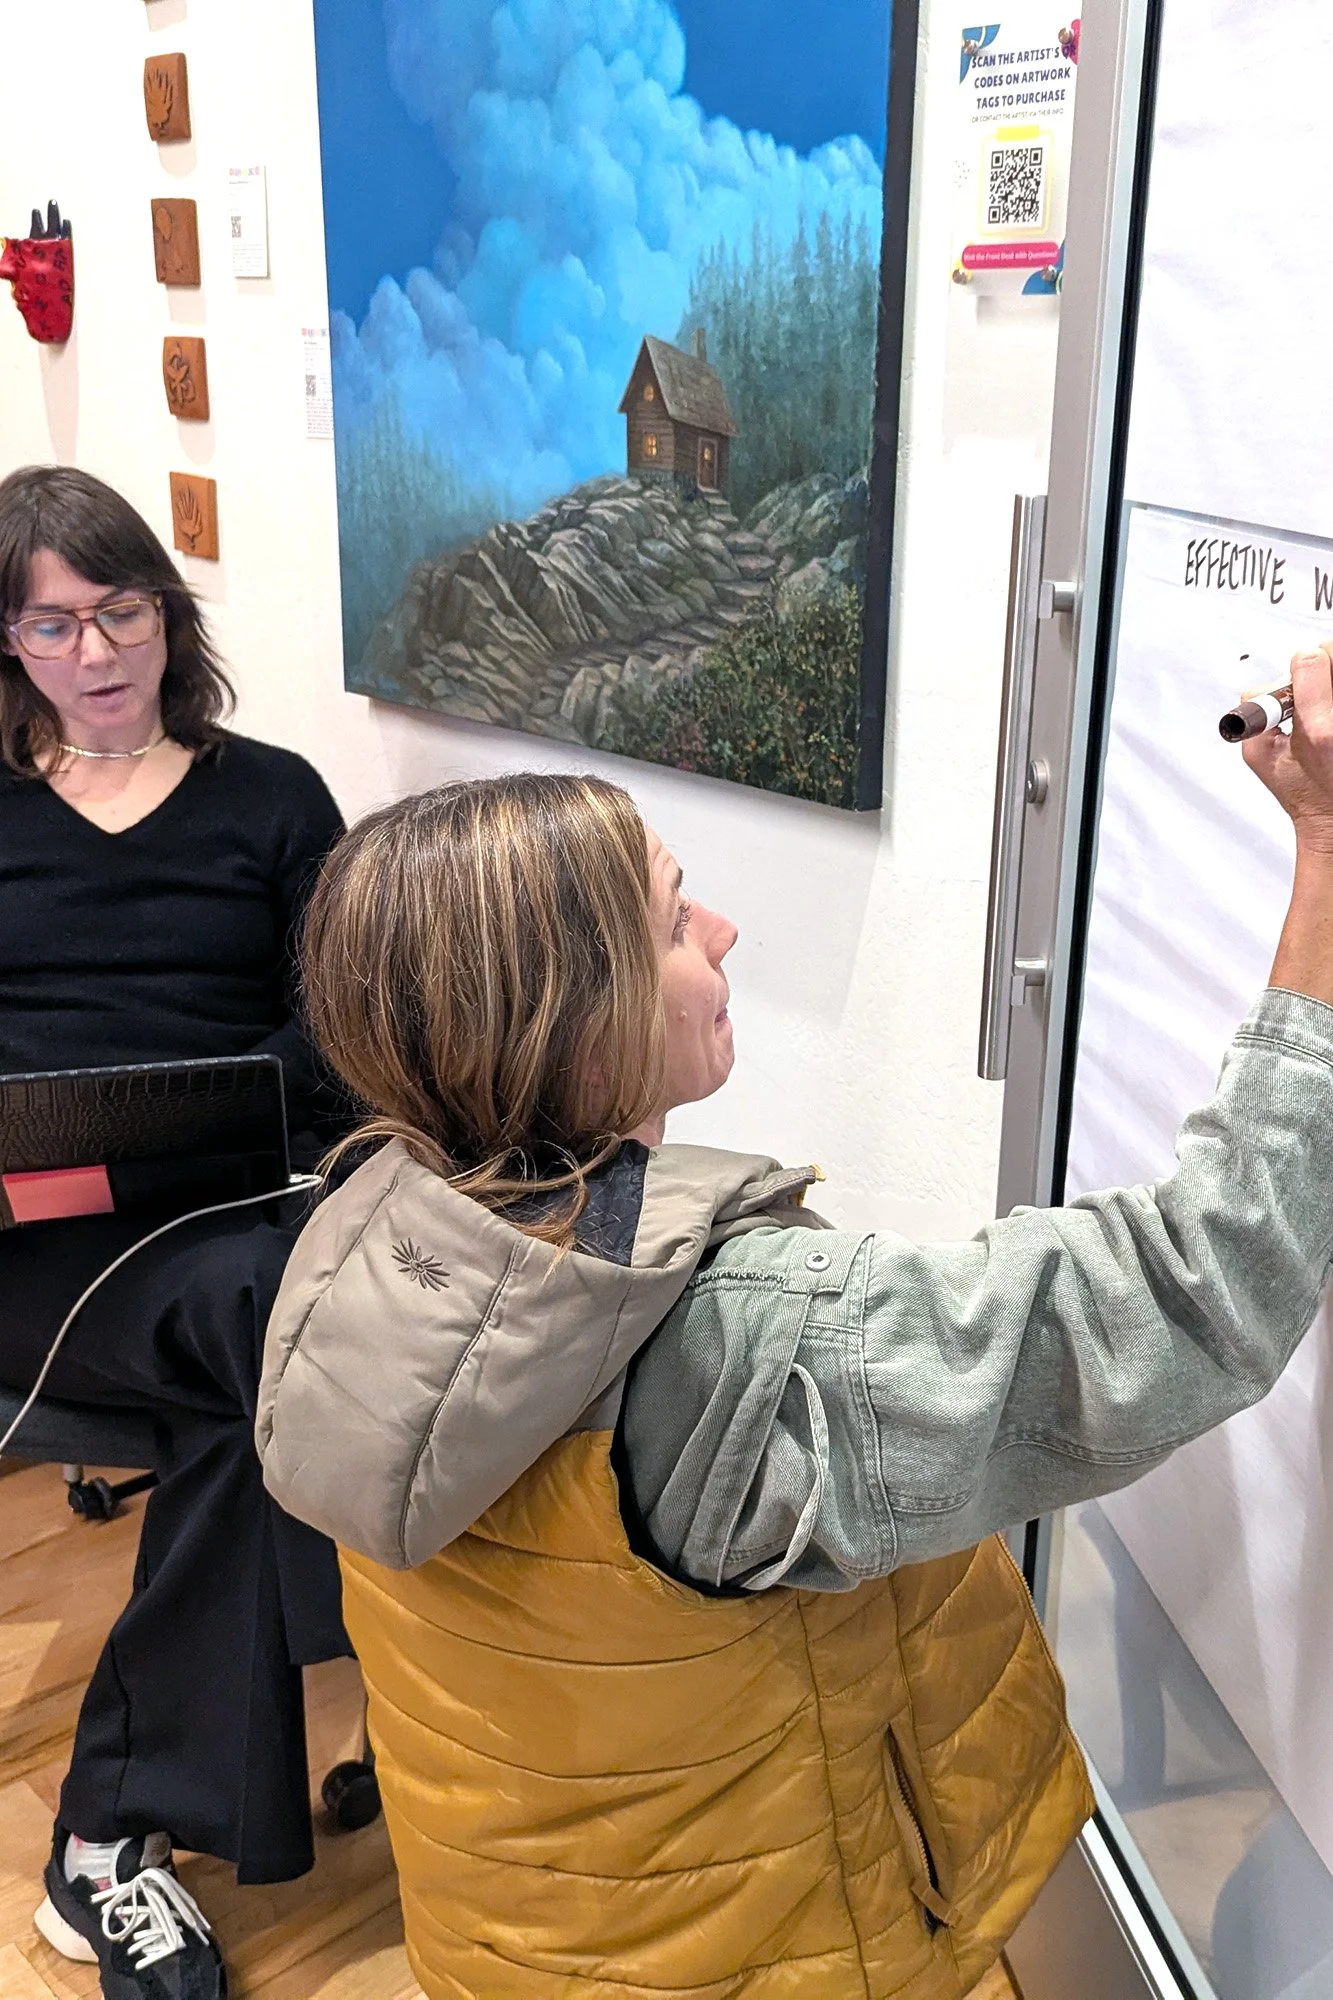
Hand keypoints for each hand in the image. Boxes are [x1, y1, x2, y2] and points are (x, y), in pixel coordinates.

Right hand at [1244, 644, 1332, 853]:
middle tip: (1314, 685)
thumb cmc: (1303, 790)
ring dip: (1330, 675)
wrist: (1332, 813)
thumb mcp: (1260, 756)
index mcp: (1320, 729)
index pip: (1310, 661)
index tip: (1296, 680)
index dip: (1298, 666)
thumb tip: (1269, 686)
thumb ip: (1256, 712)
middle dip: (1319, 661)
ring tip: (1324, 700)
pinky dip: (1332, 692)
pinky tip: (1329, 711)